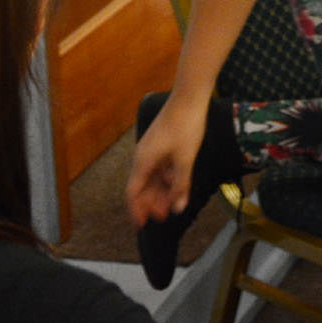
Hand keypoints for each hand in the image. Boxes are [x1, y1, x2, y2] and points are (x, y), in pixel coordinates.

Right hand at [126, 92, 207, 226]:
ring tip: (174, 202)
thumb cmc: (185, 126)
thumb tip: (178, 208)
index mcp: (143, 162)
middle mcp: (143, 157)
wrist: (189, 97)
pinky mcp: (161, 143)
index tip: (141, 225)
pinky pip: (160, 166)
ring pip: (153, 177)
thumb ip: (181, 184)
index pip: (133, 193)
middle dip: (152, 202)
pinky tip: (178, 183)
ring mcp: (152, 149)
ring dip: (161, 191)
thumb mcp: (185, 159)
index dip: (136, 210)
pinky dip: (167, 177)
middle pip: (142, 186)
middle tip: (165, 216)